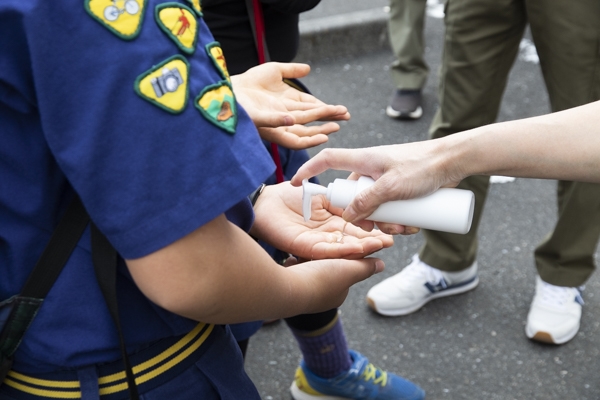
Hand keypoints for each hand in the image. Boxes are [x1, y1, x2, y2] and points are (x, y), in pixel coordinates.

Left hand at [231, 62, 349, 148]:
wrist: (227, 87)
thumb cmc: (249, 81)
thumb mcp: (274, 71)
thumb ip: (291, 70)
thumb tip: (308, 68)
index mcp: (287, 104)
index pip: (311, 109)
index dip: (327, 110)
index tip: (342, 111)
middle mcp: (282, 115)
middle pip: (309, 121)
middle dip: (327, 120)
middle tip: (344, 119)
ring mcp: (271, 119)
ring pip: (297, 129)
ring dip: (313, 130)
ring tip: (330, 129)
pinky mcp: (257, 119)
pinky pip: (270, 122)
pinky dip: (281, 121)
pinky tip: (292, 120)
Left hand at [250, 182, 393, 259]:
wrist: (265, 203)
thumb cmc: (289, 197)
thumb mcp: (322, 197)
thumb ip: (340, 202)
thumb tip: (361, 203)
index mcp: (332, 223)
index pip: (357, 228)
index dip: (373, 229)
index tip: (391, 228)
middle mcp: (328, 236)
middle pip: (354, 241)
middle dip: (374, 241)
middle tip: (392, 240)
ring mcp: (317, 244)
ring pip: (344, 248)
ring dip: (363, 248)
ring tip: (381, 245)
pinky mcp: (305, 248)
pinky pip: (327, 251)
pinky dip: (342, 250)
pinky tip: (357, 249)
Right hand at [290, 142, 461, 226]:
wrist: (455, 161)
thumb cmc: (423, 166)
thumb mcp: (392, 186)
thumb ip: (368, 201)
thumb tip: (349, 217)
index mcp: (364, 160)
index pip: (328, 161)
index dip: (309, 169)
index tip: (296, 182)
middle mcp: (372, 169)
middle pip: (355, 196)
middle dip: (364, 217)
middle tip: (377, 229)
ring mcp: (387, 179)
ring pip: (375, 206)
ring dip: (386, 222)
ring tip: (403, 229)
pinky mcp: (402, 188)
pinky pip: (392, 207)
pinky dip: (398, 219)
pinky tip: (413, 227)